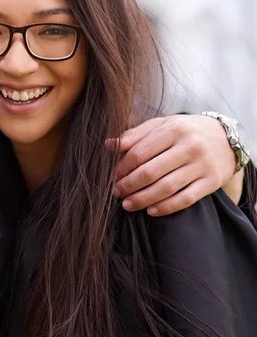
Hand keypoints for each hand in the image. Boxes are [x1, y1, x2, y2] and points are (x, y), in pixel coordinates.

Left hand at [107, 115, 236, 215]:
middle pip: (151, 172)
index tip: (113, 176)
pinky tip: (151, 211)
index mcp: (173, 130)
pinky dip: (166, 207)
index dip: (123, 167)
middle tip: (116, 192)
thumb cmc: (186, 130)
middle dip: (129, 185)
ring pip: (167, 187)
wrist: (227, 138)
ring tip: (127, 204)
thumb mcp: (162, 125)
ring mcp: (201, 166)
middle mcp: (189, 147)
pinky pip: (186, 199)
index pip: (140, 151)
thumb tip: (109, 145)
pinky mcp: (212, 182)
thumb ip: (136, 134)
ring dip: (143, 199)